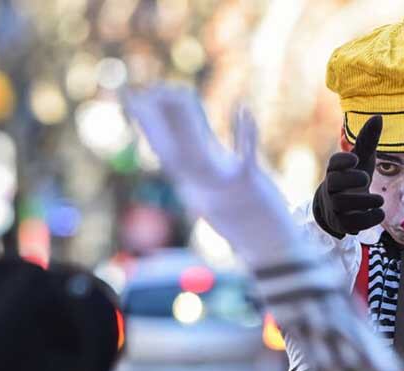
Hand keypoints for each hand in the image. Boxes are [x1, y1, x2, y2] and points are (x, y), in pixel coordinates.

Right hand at [122, 86, 296, 268]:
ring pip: (199, 152)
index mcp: (192, 185)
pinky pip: (246, 155)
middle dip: (160, 119)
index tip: (133, 98)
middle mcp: (202, 187)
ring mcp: (225, 187)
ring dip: (189, 123)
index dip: (148, 124)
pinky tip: (242, 109)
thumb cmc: (243, 217)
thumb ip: (200, 167)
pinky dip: (244, 133)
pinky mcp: (252, 184)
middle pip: (174, 150)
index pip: (165, 150)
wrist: (270, 250)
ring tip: (181, 91)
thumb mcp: (212, 192)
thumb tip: (177, 150)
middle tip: (149, 88)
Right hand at [312, 116, 384, 237]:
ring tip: (379, 199)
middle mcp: (332, 188)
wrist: (342, 209)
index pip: (334, 163)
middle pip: (334, 183)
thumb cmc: (353, 179)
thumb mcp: (363, 159)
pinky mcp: (342, 224)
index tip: (355, 159)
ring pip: (342, 204)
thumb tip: (378, 116)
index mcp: (336, 170)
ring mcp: (335, 207)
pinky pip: (351, 223)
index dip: (342, 160)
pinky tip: (380, 212)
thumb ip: (368, 140)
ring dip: (363, 201)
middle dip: (350, 180)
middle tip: (365, 178)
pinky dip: (367, 219)